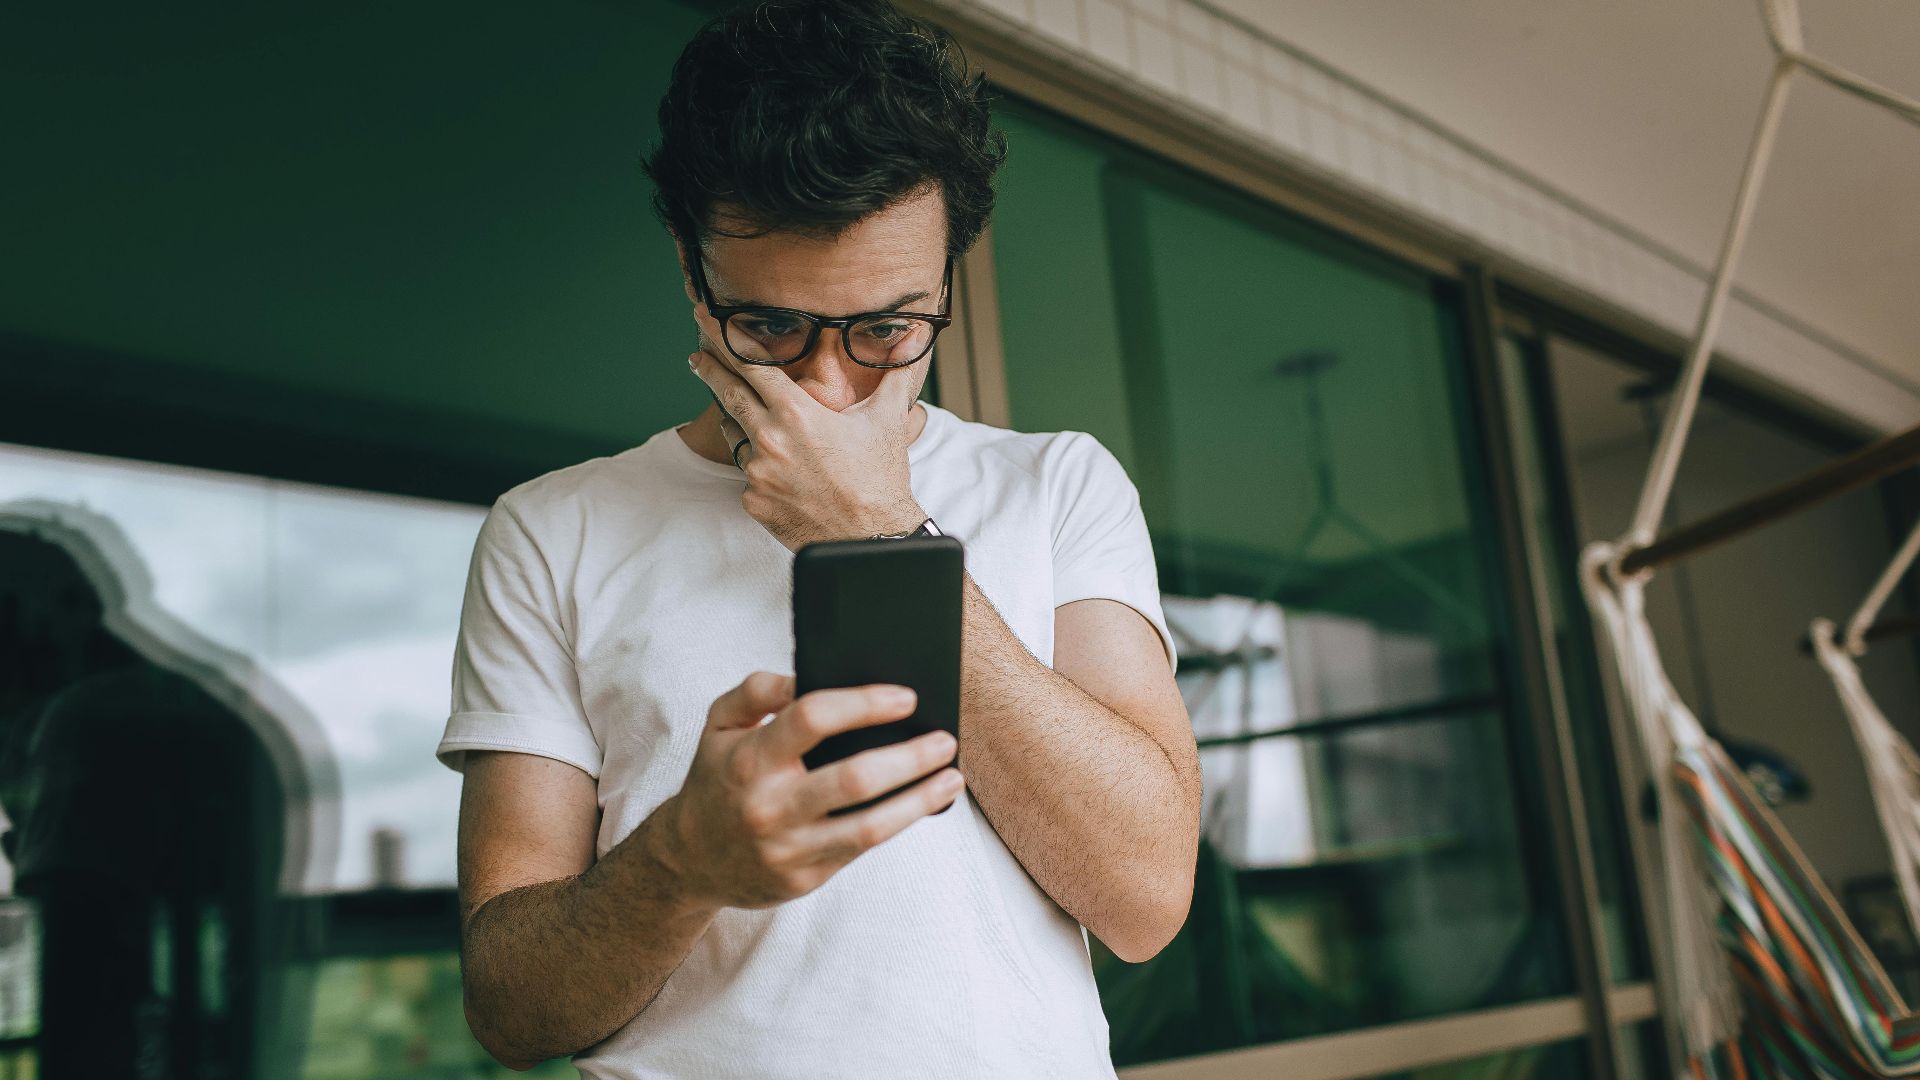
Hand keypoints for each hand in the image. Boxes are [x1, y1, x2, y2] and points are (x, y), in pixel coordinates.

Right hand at [653, 672, 963, 909]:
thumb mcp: (720, 724)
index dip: (865, 703)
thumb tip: (806, 677)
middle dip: (910, 757)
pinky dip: (899, 823)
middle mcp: (769, 804)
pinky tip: (923, 803)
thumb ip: (757, 690)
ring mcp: (788, 846)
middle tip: (945, 739)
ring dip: (919, 799)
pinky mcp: (804, 878)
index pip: (813, 717)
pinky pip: (862, 847)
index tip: (906, 697)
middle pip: (855, 778)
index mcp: (750, 758)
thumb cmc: (718, 778)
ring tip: (951, 777)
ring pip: (869, 825)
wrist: (690, 859)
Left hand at [688, 347, 925, 549]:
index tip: (705, 321)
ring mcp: (757, 473)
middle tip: (697, 358)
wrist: (872, 539)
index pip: (751, 365)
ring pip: (739, 438)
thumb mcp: (888, 419)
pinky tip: (790, 479)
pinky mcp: (753, 502)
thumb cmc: (880, 478)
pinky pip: (749, 477)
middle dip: (710, 371)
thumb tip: (916, 337)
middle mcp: (769, 439)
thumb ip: (895, 373)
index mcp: (796, 413)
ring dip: (746, 428)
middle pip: (727, 395)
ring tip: (768, 431)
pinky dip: (764, 472)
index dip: (725, 340)